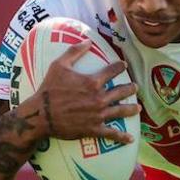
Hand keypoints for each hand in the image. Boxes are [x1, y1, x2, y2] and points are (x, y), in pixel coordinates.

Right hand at [23, 41, 140, 143]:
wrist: (41, 114)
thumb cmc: (49, 89)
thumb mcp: (59, 65)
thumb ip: (74, 51)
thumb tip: (88, 41)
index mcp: (92, 82)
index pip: (112, 71)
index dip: (120, 67)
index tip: (125, 65)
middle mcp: (99, 98)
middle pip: (121, 92)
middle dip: (130, 89)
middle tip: (136, 87)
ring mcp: (98, 115)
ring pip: (120, 111)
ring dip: (131, 109)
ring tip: (138, 108)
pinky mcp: (94, 129)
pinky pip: (111, 134)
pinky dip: (122, 137)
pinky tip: (130, 139)